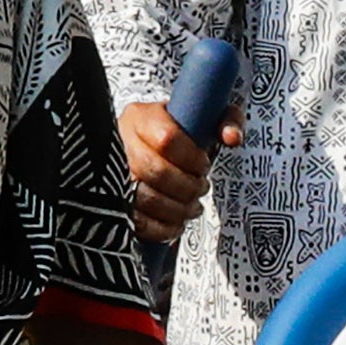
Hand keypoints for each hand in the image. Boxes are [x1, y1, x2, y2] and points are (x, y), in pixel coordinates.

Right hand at [116, 96, 234, 246]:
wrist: (150, 143)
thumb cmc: (179, 131)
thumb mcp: (206, 115)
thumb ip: (226, 120)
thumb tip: (232, 138)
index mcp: (141, 117)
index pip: (167, 139)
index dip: (191, 158)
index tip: (203, 165)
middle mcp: (121, 141)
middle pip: (155, 171)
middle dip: (187, 186)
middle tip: (200, 188)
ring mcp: (113, 172)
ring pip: (145, 198)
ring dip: (177, 209)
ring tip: (192, 206)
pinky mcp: (113, 200)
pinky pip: (135, 221)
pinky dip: (162, 229)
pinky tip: (176, 223)